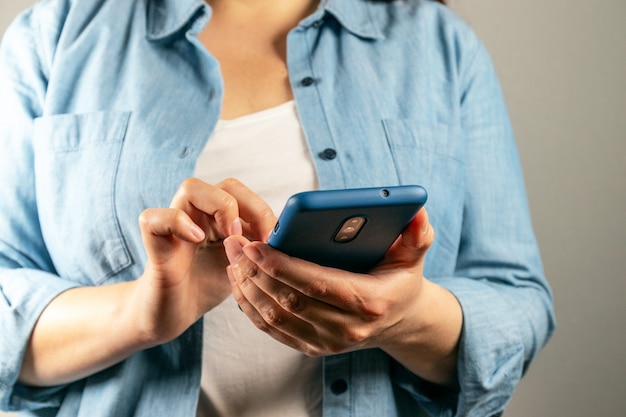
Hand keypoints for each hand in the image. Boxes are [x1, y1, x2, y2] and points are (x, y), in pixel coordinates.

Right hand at [133, 178, 275, 345]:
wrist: (172, 314)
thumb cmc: (207, 286)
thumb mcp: (243, 264)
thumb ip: (260, 247)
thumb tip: (288, 237)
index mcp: (220, 216)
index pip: (245, 193)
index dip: (262, 211)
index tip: (272, 241)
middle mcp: (198, 214)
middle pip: (226, 185)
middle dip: (249, 208)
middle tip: (254, 240)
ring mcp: (174, 225)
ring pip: (191, 188)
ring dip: (219, 208)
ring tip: (230, 238)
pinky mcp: (154, 242)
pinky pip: (154, 217)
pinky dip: (177, 222)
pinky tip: (197, 240)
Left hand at [225, 208, 461, 384]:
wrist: (400, 320)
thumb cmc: (401, 279)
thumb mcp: (414, 255)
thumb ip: (417, 233)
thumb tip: (416, 210)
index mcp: (369, 302)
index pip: (317, 284)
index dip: (283, 266)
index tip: (255, 246)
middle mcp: (347, 329)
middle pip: (290, 301)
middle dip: (256, 271)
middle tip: (234, 243)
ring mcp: (328, 343)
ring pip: (276, 317)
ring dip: (248, 287)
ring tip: (232, 258)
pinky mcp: (313, 348)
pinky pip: (273, 330)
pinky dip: (251, 308)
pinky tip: (239, 283)